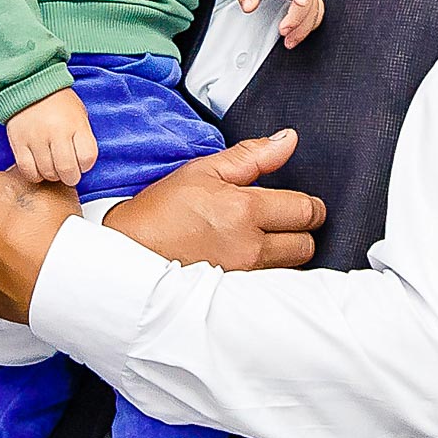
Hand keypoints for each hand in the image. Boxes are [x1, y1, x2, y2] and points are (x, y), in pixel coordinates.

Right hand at [6, 87, 97, 184]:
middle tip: (68, 173)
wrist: (29, 85)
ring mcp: (36, 138)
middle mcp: (57, 132)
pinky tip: (38, 168)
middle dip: (70, 177)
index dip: (86, 165)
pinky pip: (28, 170)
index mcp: (75, 124)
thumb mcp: (79, 114)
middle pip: (68, 170)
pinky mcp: (18, 143)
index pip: (87, 158)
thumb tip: (82, 164)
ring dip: (53, 176)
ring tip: (52, 166)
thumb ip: (82, 137)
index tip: (81, 163)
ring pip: (48, 172)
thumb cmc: (58, 103)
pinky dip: (35, 175)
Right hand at [104, 127, 325, 268]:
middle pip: (306, 245)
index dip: (308, 205)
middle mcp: (249, 248)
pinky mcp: (235, 298)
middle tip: (278, 220)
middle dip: (298, 230)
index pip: (306, 211)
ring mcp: (243, 277)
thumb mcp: (205, 170)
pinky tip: (248, 260)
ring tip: (261, 239)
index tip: (297, 203)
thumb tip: (288, 140)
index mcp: (244, 210)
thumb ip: (253, 155)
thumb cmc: (163, 209)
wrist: (130, 250)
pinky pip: (270, 287)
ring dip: (284, 254)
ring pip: (290, 269)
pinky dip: (267, 273)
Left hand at [234, 0, 323, 47]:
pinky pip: (316, 11)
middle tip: (284, 32)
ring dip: (305, 27)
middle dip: (299, 19)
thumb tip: (249, 6)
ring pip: (316, 8)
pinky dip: (309, 25)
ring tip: (290, 41)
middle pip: (310, 0)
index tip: (300, 4)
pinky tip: (298, 34)